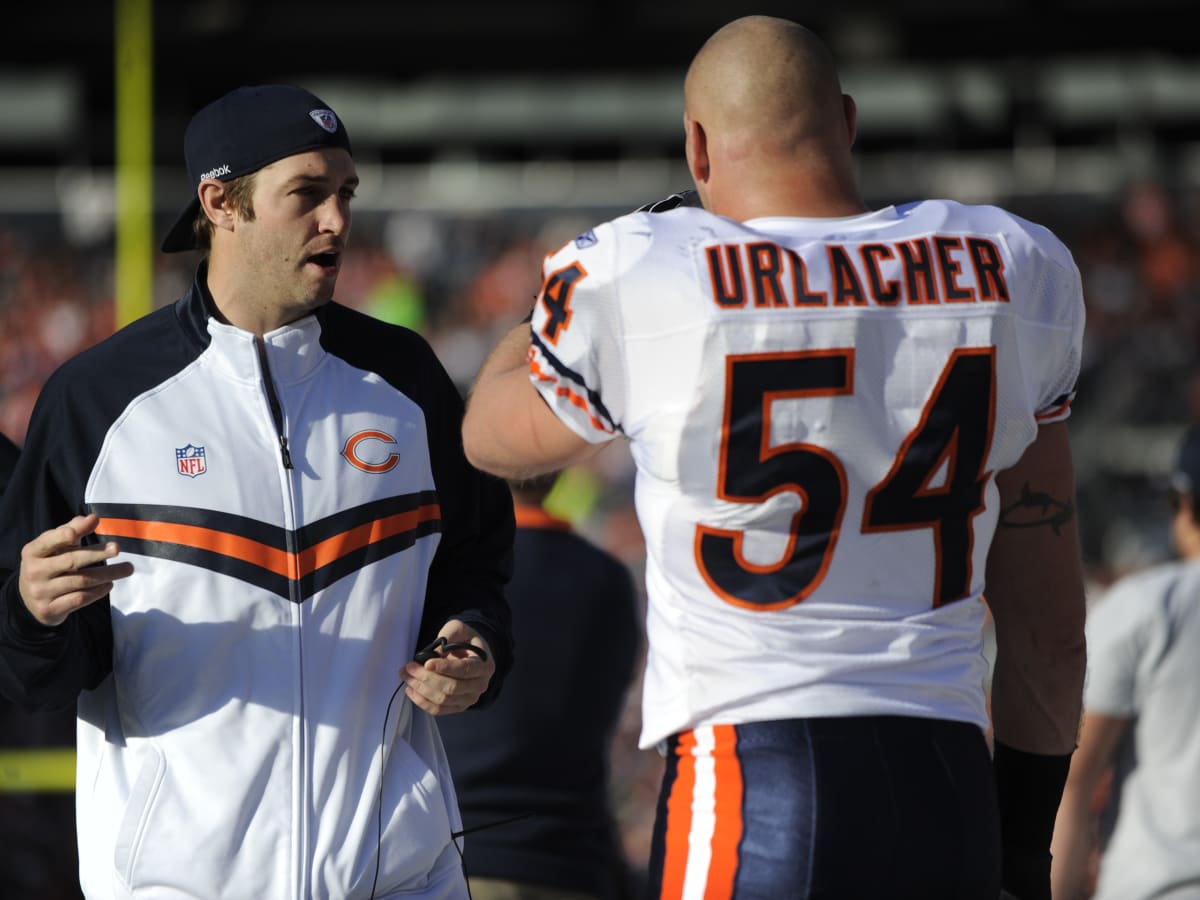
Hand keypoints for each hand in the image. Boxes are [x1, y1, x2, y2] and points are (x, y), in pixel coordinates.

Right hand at [18, 513, 133, 626]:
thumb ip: (74, 529)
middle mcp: (33, 572)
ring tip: (127, 569)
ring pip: (80, 581)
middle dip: (97, 554)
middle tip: (117, 548)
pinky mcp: (49, 609)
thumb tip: (93, 518)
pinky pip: (79, 599)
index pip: (47, 542)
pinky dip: (97, 592)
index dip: (60, 537)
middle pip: (71, 561)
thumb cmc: (49, 564)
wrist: (30, 600)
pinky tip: (110, 584)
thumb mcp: (56, 546)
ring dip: (107, 574)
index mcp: (32, 552)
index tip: (74, 534)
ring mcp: (40, 592)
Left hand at [400, 619, 493, 714]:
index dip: (445, 668)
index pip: (464, 669)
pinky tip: (411, 690)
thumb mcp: (459, 628)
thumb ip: (448, 635)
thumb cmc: (465, 640)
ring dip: (421, 689)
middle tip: (409, 667)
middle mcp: (480, 685)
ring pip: (443, 700)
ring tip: (407, 676)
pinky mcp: (458, 707)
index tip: (427, 663)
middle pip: (452, 687)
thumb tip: (436, 653)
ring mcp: (470, 699)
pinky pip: (438, 710)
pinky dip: (422, 702)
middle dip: (426, 678)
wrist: (471, 655)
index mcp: (484, 665)